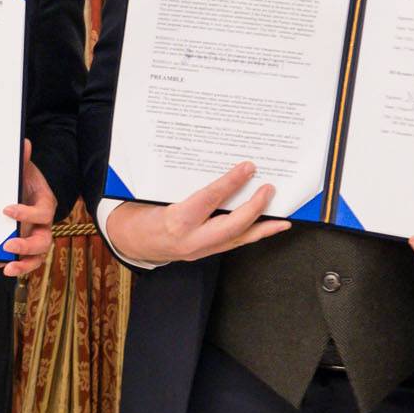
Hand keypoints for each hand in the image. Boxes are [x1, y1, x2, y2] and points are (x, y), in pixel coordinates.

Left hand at [0, 138, 57, 278]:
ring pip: (34, 258)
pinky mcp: (19, 247)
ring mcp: (31, 238)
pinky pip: (13, 260)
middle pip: (43, 242)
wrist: (26, 191)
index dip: (28, 213)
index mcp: (46, 205)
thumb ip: (24, 161)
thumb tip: (24, 143)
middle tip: (9, 246)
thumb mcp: (26, 170)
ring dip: (21, 265)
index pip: (43, 213)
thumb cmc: (27, 181)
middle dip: (26, 247)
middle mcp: (41, 226)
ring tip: (6, 267)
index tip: (7, 209)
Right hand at [100, 161, 290, 265]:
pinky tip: (266, 228)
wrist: (130, 241)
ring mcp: (199, 250)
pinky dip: (251, 234)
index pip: (209, 199)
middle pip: (231, 225)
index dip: (231, 182)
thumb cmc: (140, 212)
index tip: (248, 167)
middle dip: (254, 208)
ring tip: (283, 219)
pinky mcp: (205, 253)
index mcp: (175, 220)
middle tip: (269, 189)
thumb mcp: (154, 193)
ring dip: (262, 228)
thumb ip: (182, 181)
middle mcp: (190, 239)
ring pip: (237, 239)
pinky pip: (233, 243)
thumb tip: (212, 160)